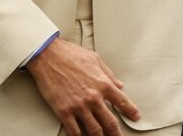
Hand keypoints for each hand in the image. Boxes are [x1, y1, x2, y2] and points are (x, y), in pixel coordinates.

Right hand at [25, 37, 140, 135]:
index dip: (131, 111)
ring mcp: (79, 106)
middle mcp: (93, 97)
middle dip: (117, 133)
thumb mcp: (94, 59)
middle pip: (111, 123)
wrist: (47, 55)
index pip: (123, 102)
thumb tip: (119, 84)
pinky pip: (74, 131)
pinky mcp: (64, 111)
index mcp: (103, 84)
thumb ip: (108, 74)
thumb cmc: (69, 54)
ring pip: (95, 131)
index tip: (135, 116)